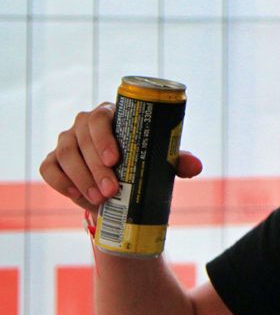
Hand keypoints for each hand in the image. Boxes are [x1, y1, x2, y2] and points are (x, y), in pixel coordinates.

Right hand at [38, 102, 202, 212]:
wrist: (119, 181)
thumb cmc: (142, 160)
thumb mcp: (159, 159)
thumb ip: (177, 161)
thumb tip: (196, 166)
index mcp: (109, 115)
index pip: (100, 118)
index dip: (103, 138)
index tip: (115, 160)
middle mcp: (83, 124)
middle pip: (80, 139)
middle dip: (94, 167)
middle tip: (111, 190)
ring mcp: (65, 141)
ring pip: (64, 155)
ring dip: (80, 178)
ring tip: (99, 199)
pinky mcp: (52, 160)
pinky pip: (49, 169)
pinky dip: (61, 183)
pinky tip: (76, 197)